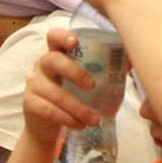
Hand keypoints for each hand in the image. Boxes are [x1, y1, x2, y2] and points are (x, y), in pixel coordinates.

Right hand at [21, 27, 101, 147]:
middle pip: (53, 60)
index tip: (75, 41)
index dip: (62, 36)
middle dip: (74, 72)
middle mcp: (41, 66)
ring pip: (55, 93)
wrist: (47, 126)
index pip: (53, 37)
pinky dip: (68, 119)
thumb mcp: (83, 82)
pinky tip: (80, 125)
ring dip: (78, 107)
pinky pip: (50, 110)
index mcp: (56, 55)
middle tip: (92, 85)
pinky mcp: (30, 104)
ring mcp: (33, 85)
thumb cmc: (71, 97)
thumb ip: (102, 71)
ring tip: (95, 120)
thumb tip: (131, 62)